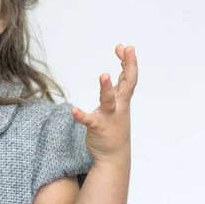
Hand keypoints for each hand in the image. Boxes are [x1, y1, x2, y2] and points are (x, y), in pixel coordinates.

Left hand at [71, 44, 137, 162]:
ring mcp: (109, 117)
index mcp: (122, 100)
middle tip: (127, 49)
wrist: (114, 156)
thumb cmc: (115, 126)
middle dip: (129, 66)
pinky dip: (82, 115)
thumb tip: (123, 68)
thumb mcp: (120, 103)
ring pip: (109, 101)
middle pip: (127, 84)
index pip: (129, 77)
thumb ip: (120, 87)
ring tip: (104, 75)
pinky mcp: (97, 128)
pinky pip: (89, 120)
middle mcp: (119, 106)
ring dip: (106, 89)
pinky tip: (74, 111)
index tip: (126, 47)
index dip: (129, 62)